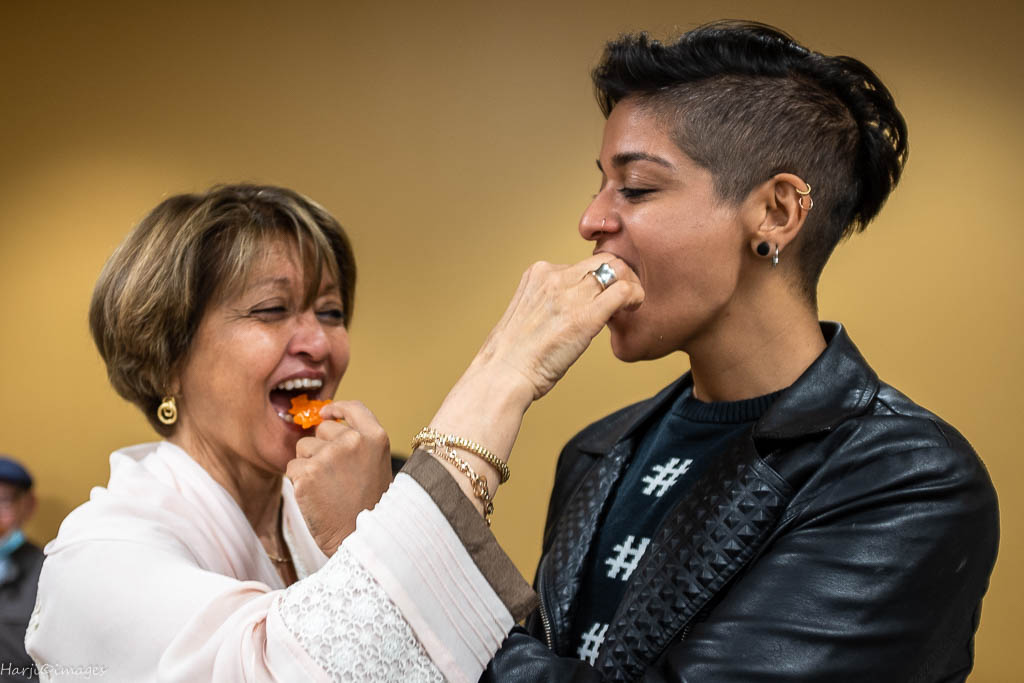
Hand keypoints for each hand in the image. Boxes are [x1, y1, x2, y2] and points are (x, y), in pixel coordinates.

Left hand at [287, 401, 392, 556]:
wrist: (361, 540)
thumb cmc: (368, 506)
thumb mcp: (376, 466)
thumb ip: (357, 442)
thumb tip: (324, 421)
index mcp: (376, 437)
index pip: (353, 408)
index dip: (336, 408)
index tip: (325, 413)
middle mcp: (353, 441)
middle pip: (322, 430)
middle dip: (321, 447)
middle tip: (336, 477)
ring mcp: (329, 456)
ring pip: (303, 449)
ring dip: (308, 466)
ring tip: (328, 490)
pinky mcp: (307, 473)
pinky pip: (292, 469)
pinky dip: (298, 483)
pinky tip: (316, 498)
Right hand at [473, 254, 642, 400]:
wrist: (503, 375)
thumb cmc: (514, 356)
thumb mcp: (528, 313)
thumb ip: (549, 301)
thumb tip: (571, 307)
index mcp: (538, 273)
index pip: (581, 263)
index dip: (598, 279)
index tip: (601, 298)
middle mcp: (554, 276)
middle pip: (603, 260)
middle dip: (620, 275)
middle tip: (624, 298)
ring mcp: (569, 295)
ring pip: (617, 270)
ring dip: (630, 285)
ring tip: (630, 305)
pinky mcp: (585, 316)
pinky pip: (622, 291)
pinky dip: (635, 296)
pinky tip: (633, 308)